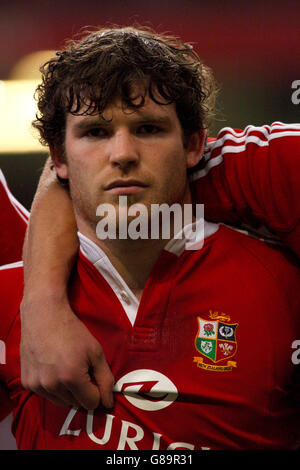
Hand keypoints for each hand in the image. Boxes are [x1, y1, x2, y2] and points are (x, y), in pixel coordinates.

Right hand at [20, 295, 114, 409]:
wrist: (44, 315)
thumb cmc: (73, 331)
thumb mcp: (95, 352)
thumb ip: (105, 378)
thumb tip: (108, 403)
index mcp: (71, 378)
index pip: (90, 403)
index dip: (96, 391)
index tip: (93, 376)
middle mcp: (52, 385)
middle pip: (75, 403)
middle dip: (82, 390)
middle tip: (80, 368)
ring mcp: (37, 385)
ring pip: (61, 401)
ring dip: (67, 391)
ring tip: (66, 368)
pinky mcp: (26, 383)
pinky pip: (46, 394)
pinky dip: (53, 387)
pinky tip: (53, 368)